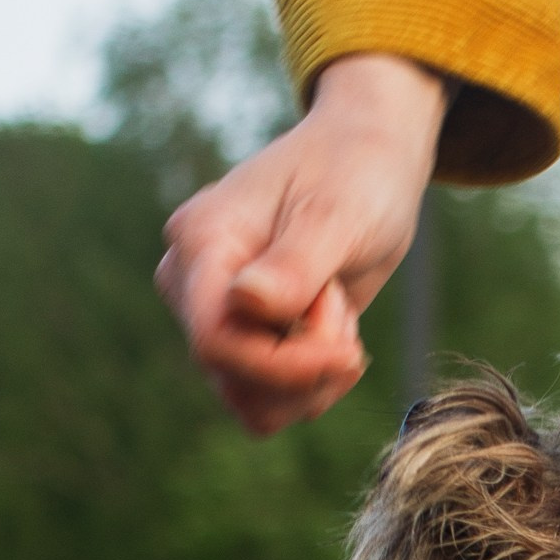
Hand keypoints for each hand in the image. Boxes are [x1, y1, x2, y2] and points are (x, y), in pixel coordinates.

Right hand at [157, 54, 449, 434]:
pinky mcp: (245, 335)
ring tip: (339, 315)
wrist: (367, 158)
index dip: (282, 367)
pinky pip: (270, 396)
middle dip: (307, 366)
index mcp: (201, 243)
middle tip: (343, 305)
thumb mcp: (337, 213)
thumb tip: (247, 304)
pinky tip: (337, 332)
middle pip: (232, 378)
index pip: (214, 340)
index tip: (349, 352)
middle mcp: (192, 283)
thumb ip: (295, 263)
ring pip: (250, 400)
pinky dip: (313, 382)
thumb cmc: (354, 172)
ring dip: (312, 380)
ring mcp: (216, 313)